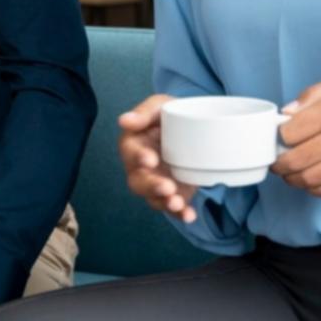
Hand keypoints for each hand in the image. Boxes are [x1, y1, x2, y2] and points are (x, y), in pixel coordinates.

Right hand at [118, 94, 197, 222]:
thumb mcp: (161, 105)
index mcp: (134, 144)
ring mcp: (157, 181)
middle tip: (166, 187)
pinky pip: (173, 207)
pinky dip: (180, 214)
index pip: (130, 152)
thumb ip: (144, 112)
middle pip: (138, 181)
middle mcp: (141, 167)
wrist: (196, 126)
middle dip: (151, 186)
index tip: (150, 159)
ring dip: (163, 202)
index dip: (138, 157)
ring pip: (153, 197)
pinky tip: (189, 215)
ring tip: (176, 203)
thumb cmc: (172, 113)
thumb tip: (124, 120)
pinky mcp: (175, 192)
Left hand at [273, 76, 320, 199]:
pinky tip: (310, 180)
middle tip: (276, 160)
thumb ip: (310, 96)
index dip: (278, 137)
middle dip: (279, 163)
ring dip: (292, 179)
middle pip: (295, 159)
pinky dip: (313, 190)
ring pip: (309, 179)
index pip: (290, 132)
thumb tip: (284, 115)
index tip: (278, 137)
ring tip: (289, 172)